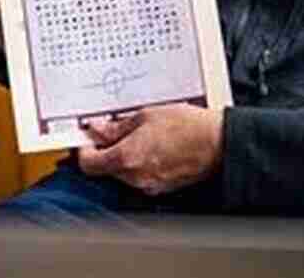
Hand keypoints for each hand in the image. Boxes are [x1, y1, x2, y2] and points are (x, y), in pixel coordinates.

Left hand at [78, 105, 224, 195]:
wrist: (218, 144)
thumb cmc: (188, 128)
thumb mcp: (145, 116)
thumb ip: (116, 126)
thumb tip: (97, 129)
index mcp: (126, 159)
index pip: (88, 164)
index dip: (84, 149)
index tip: (88, 138)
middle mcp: (134, 178)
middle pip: (104, 169)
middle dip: (105, 150)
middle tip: (113, 130)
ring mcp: (148, 185)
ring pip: (122, 173)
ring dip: (123, 156)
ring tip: (140, 136)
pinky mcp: (161, 188)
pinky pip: (139, 176)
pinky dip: (139, 164)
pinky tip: (152, 147)